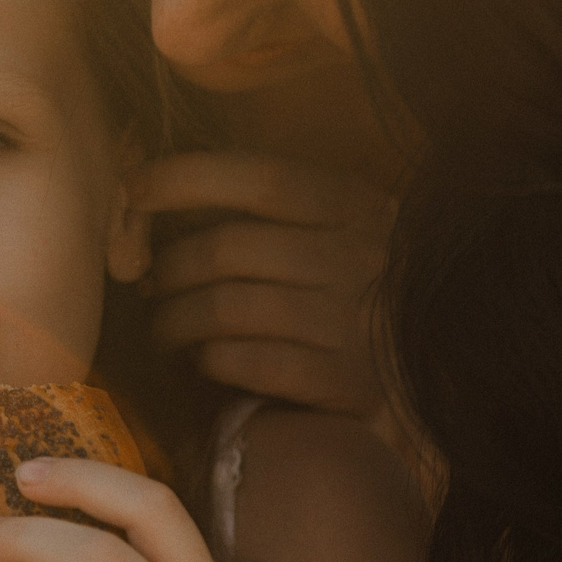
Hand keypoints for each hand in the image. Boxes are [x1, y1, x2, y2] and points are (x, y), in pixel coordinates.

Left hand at [132, 150, 393, 415]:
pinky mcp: (349, 383)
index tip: (133, 190)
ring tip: (164, 330)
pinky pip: (253, 363)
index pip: (260, 177)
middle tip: (150, 286)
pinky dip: (213, 359)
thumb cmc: (352, 286)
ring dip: (175, 321)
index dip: (185, 178)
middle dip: (169, 268)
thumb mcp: (332, 228)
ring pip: (227, 309)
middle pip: (227, 249)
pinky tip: (206, 360)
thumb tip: (157, 195)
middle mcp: (358, 257)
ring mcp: (355, 323)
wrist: (427, 366)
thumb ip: (265, 210)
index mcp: (353, 205)